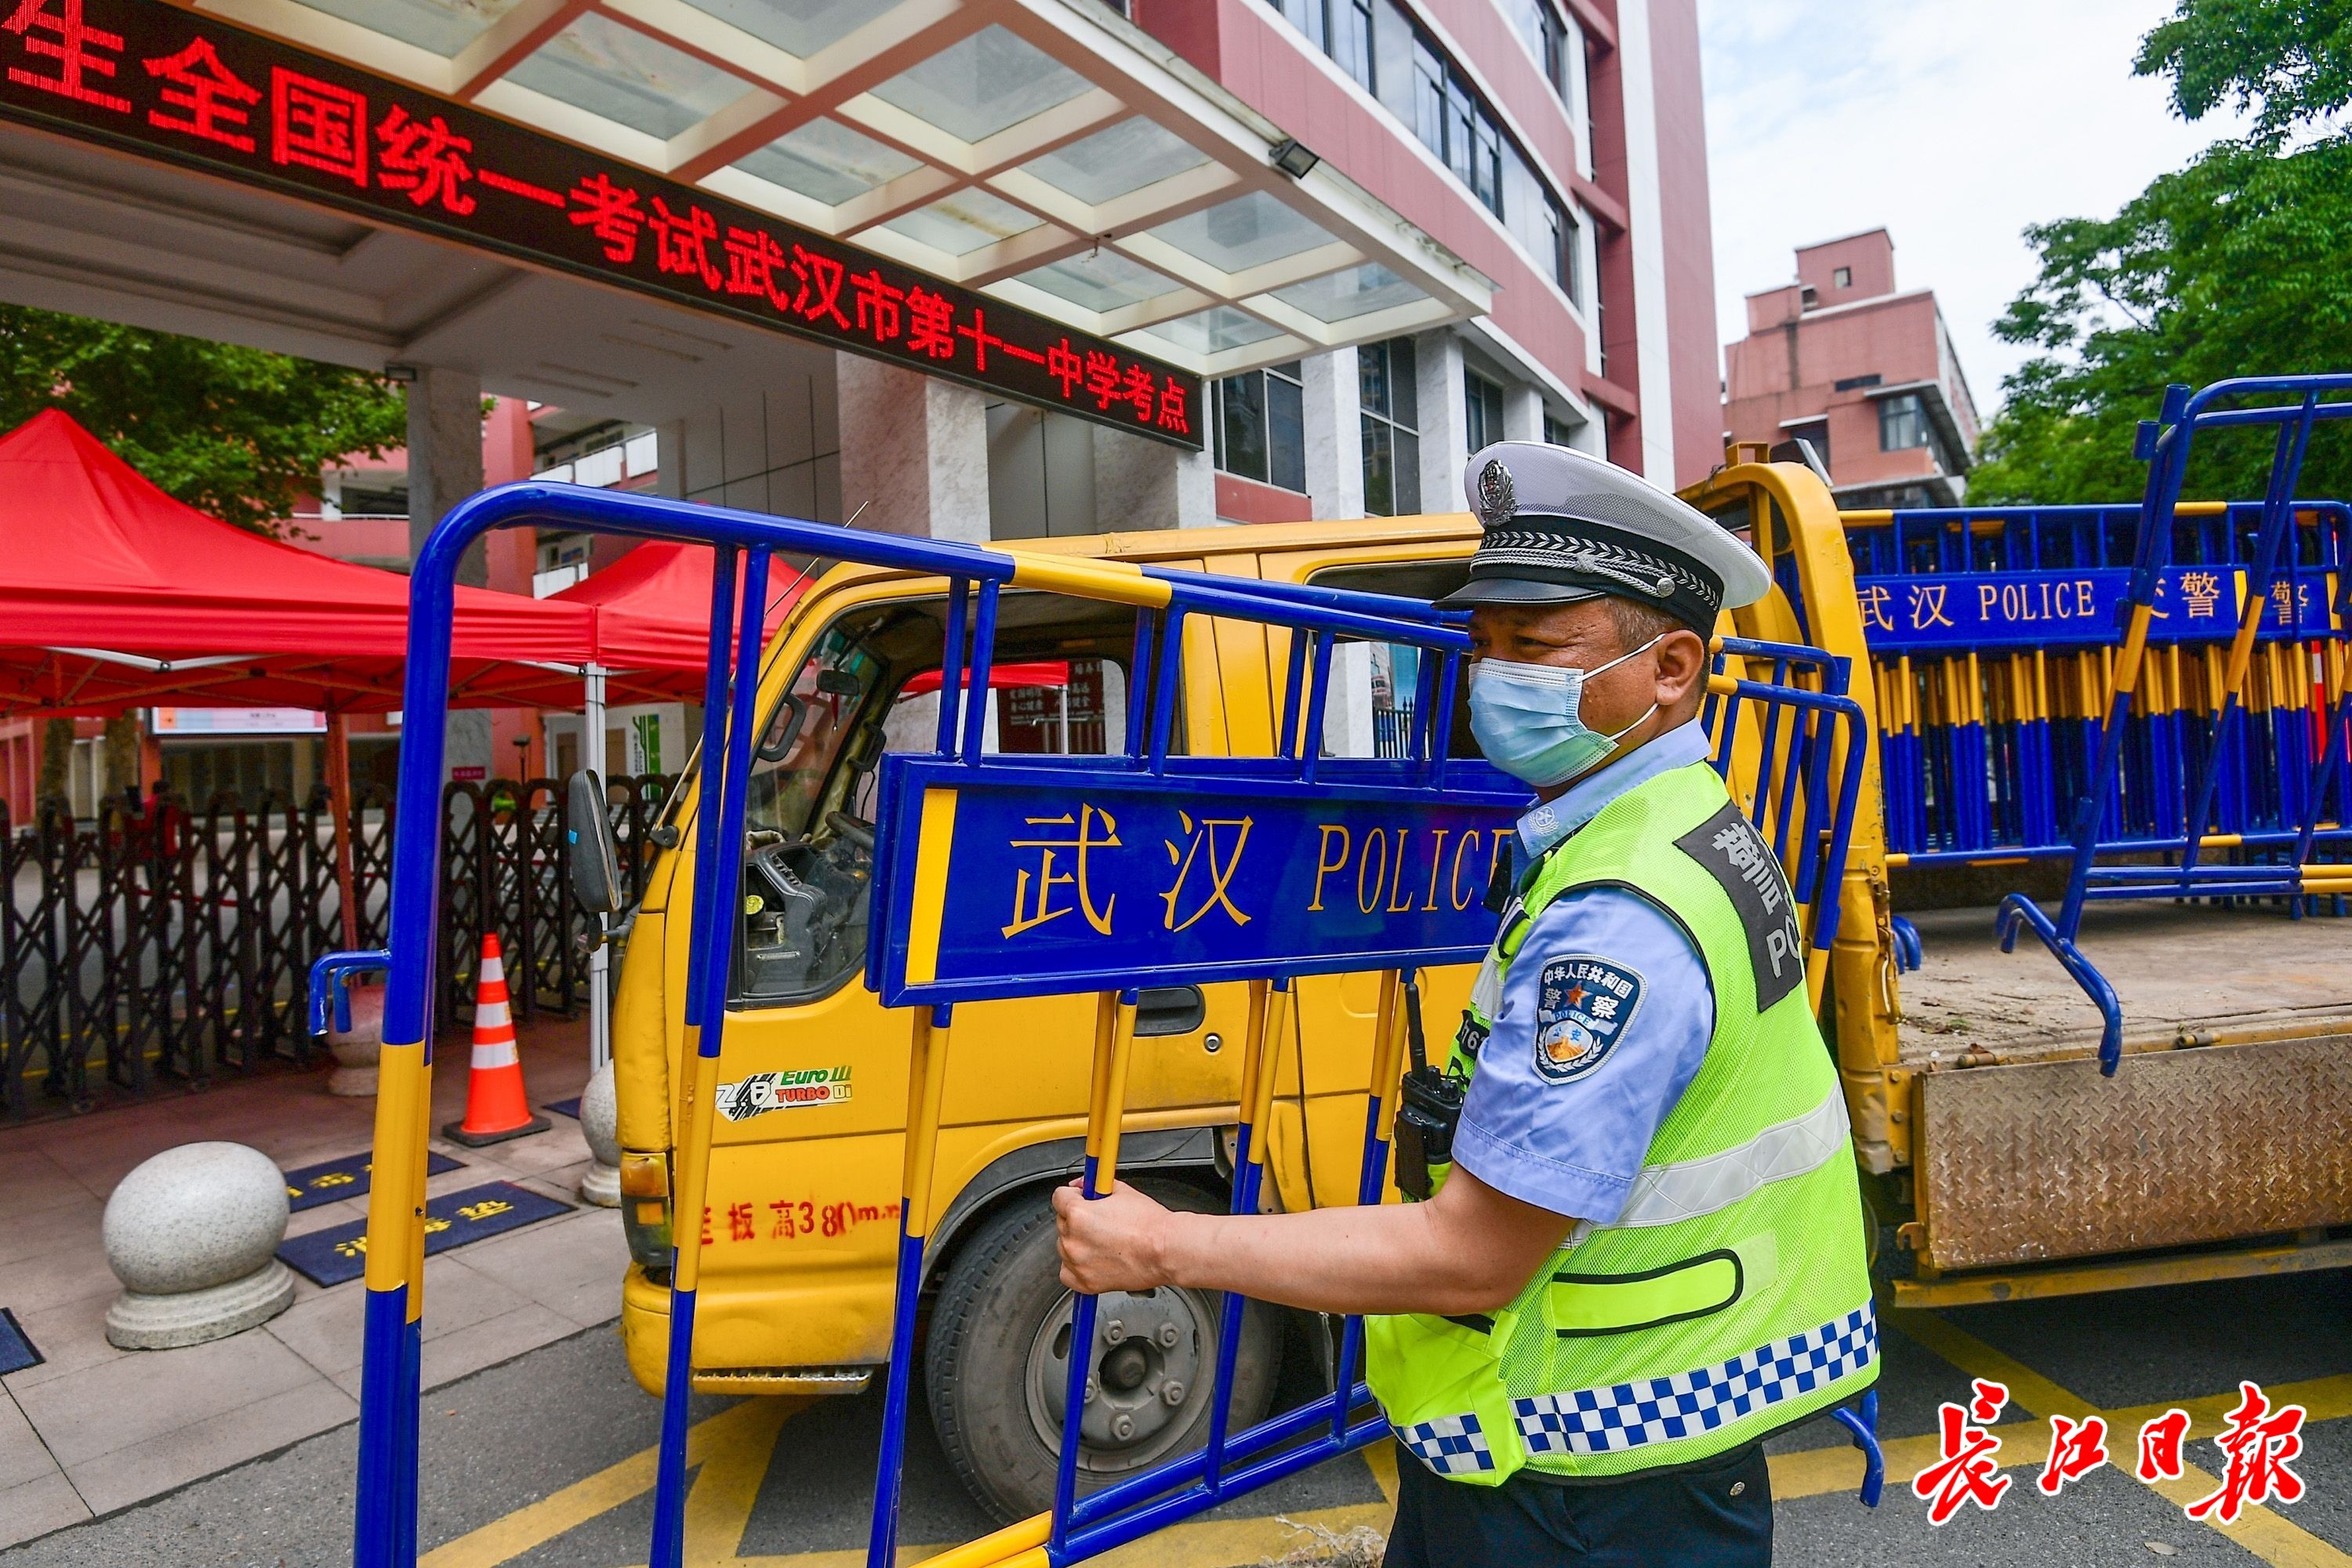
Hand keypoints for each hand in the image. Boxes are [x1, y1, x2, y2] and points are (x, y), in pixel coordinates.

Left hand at [1052, 1179, 1178, 1293]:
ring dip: (1078, 1242)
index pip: (1059, 1197)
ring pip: (1065, 1246)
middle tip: (1100, 1221)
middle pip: (1062, 1222)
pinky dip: (1076, 1266)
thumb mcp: (1122, 1191)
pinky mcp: (1086, 1283)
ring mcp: (1077, 1263)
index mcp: (1078, 1214)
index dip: (1073, 1196)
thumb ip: (1096, 1186)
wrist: (1166, 1250)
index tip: (1082, 1198)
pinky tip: (1094, 1258)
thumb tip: (1084, 1186)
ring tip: (1103, 1241)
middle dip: (1077, 1219)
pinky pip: (1067, 1272)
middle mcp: (1073, 1240)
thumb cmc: (1149, 1224)